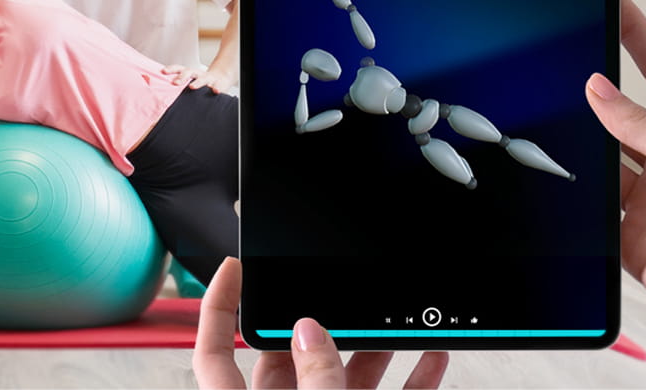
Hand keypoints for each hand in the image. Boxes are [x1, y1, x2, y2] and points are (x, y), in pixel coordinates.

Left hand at [163, 64, 235, 93]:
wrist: (220, 79)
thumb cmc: (200, 82)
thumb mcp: (189, 80)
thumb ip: (178, 84)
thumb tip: (160, 93)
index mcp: (189, 73)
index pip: (178, 68)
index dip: (171, 69)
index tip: (163, 71)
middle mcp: (197, 74)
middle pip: (189, 72)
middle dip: (182, 77)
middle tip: (175, 83)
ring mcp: (208, 79)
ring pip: (202, 79)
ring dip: (197, 82)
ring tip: (192, 86)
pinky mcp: (218, 84)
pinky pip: (217, 86)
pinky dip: (216, 88)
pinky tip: (216, 91)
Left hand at [194, 257, 447, 389]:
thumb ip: (314, 378)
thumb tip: (309, 332)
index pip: (214, 351)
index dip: (217, 307)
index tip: (234, 266)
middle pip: (290, 356)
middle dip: (320, 320)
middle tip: (342, 291)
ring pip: (342, 375)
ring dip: (373, 347)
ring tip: (396, 320)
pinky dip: (411, 380)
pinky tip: (431, 360)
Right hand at [586, 0, 645, 386]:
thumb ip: (640, 125)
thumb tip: (598, 90)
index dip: (638, 36)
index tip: (616, 4)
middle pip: (623, 117)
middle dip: (597, 97)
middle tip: (564, 67)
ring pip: (602, 164)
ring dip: (585, 152)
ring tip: (561, 133)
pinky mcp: (629, 236)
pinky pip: (592, 212)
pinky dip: (577, 201)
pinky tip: (567, 186)